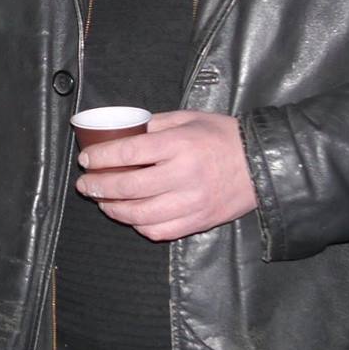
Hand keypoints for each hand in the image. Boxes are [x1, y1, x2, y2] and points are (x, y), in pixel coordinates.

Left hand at [76, 109, 257, 241]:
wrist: (263, 164)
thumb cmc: (223, 137)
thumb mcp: (189, 118)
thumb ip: (155, 124)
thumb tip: (124, 133)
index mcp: (179, 145)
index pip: (128, 153)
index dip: (101, 157)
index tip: (86, 159)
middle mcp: (183, 175)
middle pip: (128, 187)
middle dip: (98, 187)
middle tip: (85, 184)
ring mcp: (191, 203)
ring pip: (139, 215)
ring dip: (113, 210)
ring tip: (101, 201)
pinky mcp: (197, 222)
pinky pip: (159, 231)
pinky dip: (138, 226)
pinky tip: (130, 216)